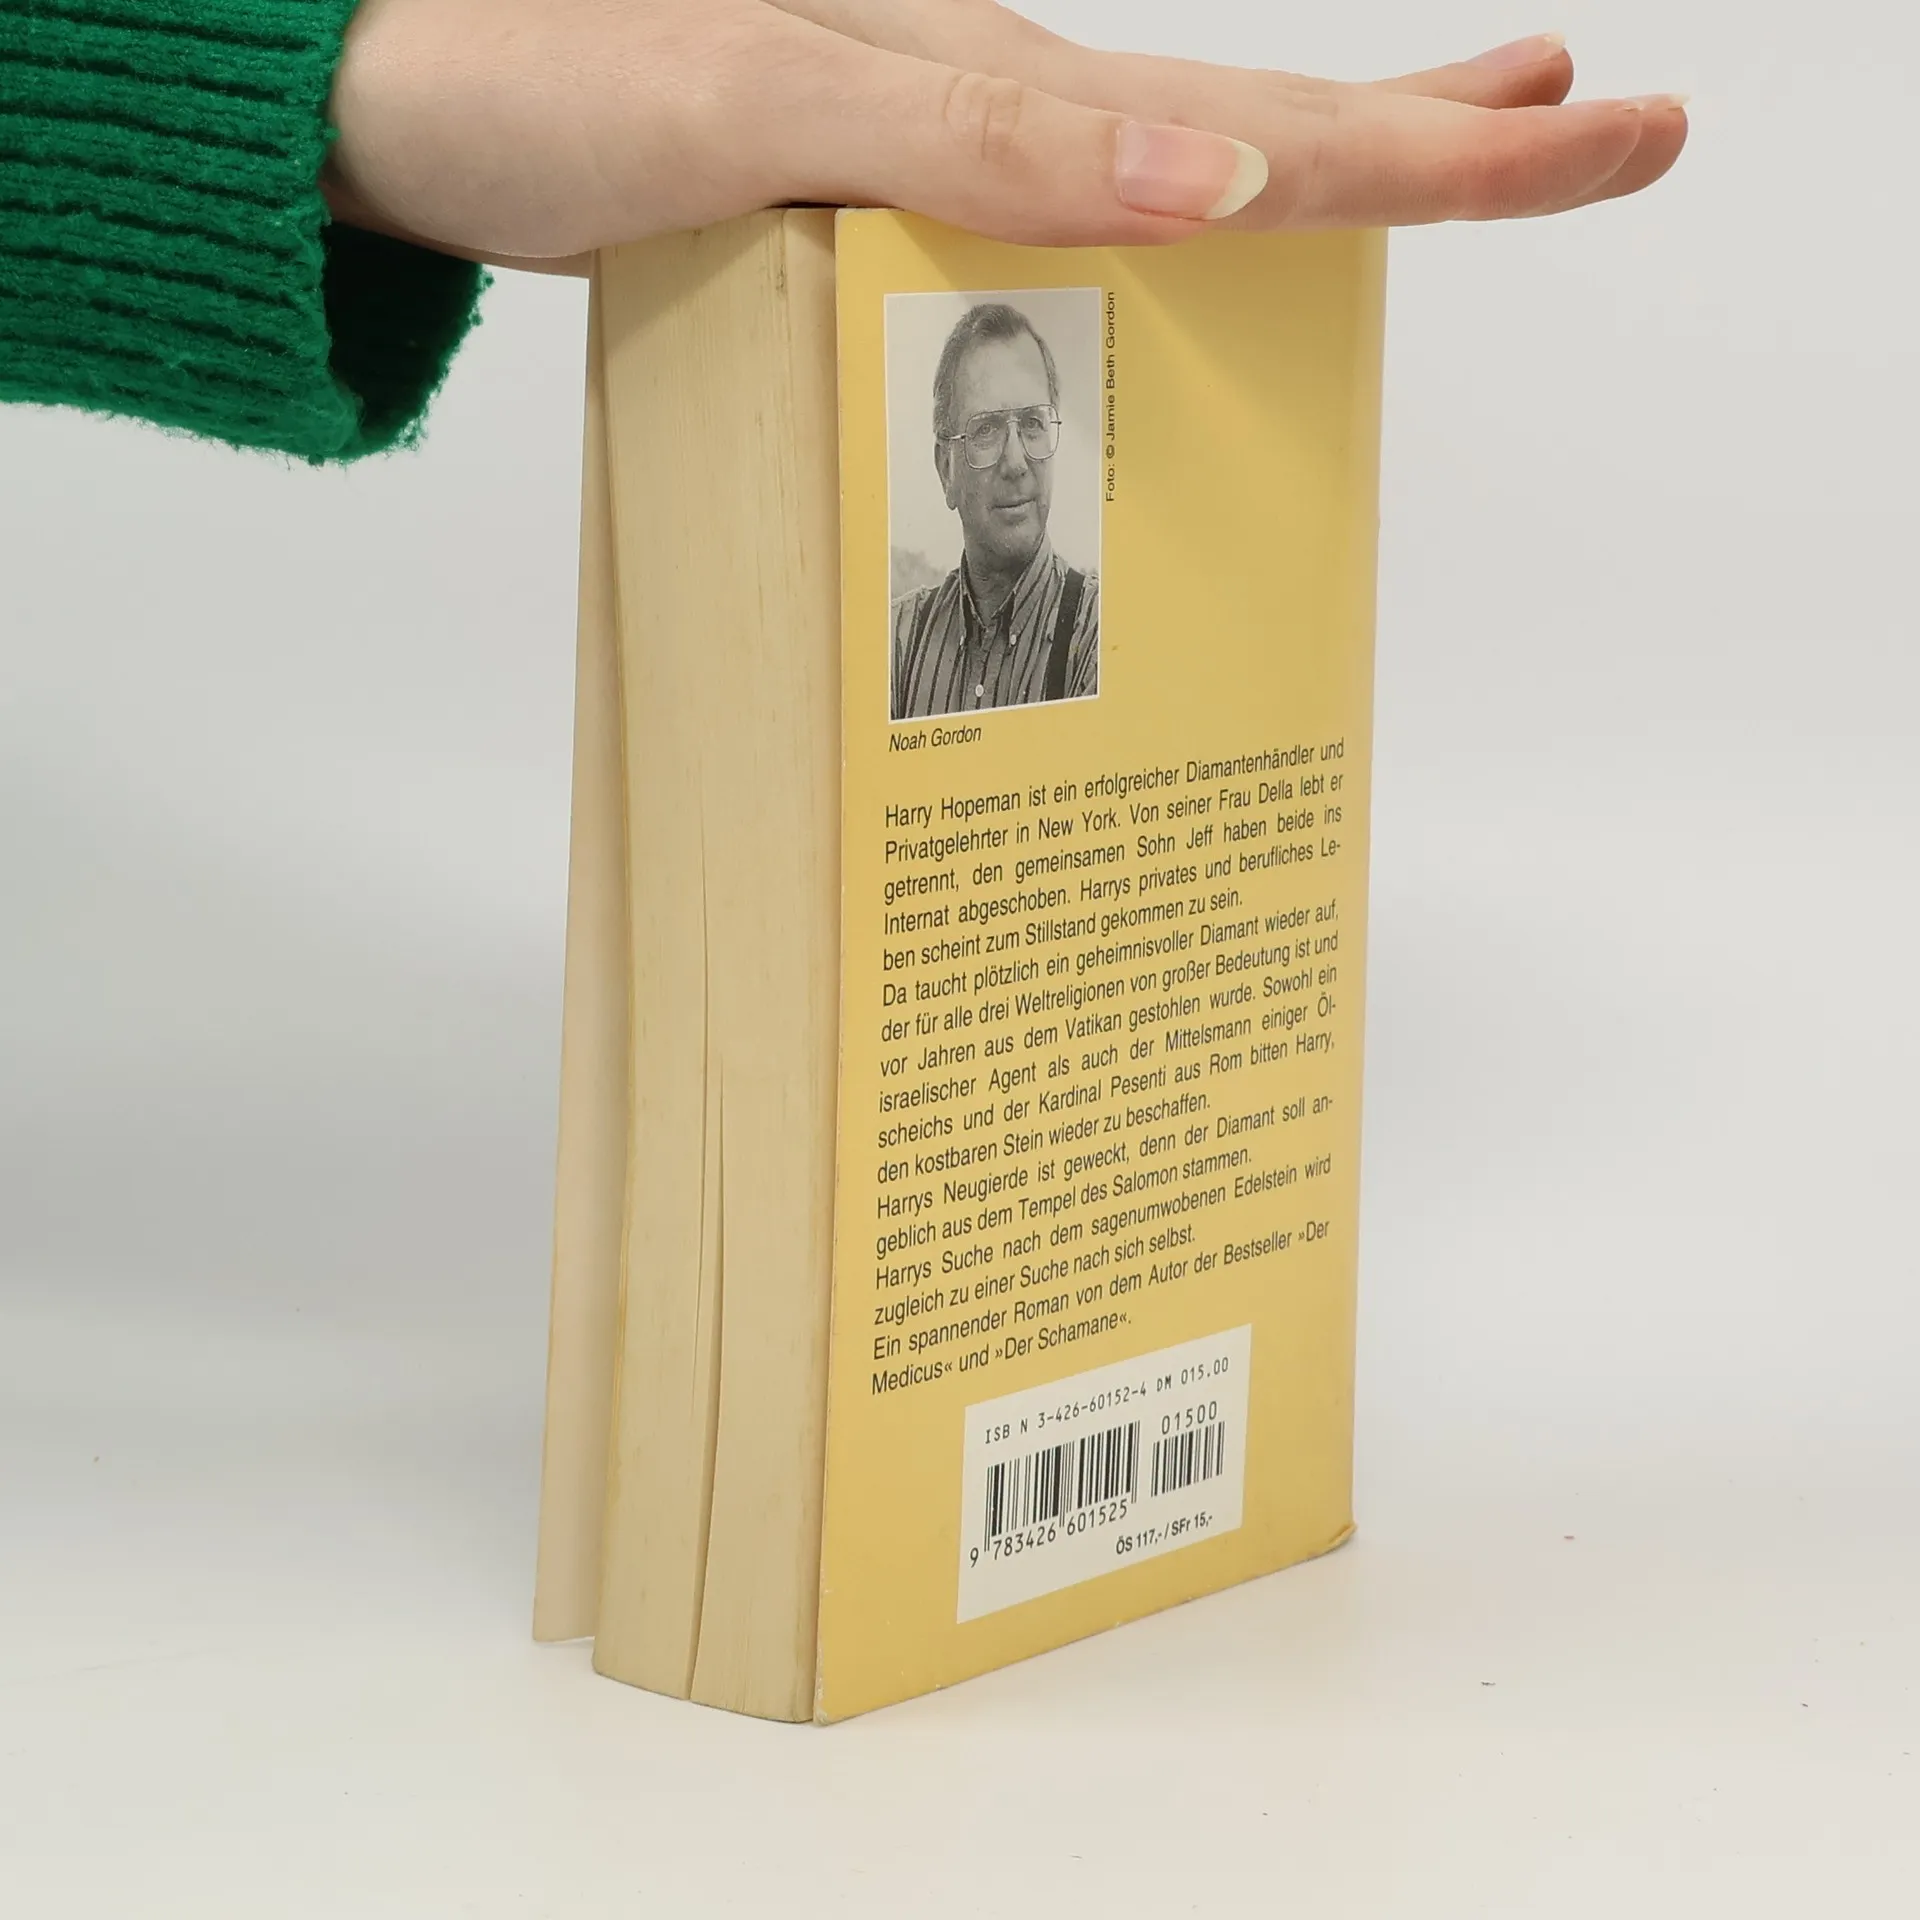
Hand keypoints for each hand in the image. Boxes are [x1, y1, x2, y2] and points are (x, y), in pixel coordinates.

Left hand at [324, 0, 1686, 270]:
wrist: (384, 93)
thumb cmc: (538, 92)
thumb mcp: (765, 107)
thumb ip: (979, 139)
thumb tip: (1215, 189)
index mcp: (1000, 94)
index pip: (1272, 128)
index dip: (1449, 147)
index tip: (1610, 133)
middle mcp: (993, 118)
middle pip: (1265, 131)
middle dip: (1447, 144)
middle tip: (1611, 134)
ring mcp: (941, 157)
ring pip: (1180, 174)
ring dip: (1332, 169)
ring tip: (1457, 149)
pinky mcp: (877, 201)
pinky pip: (1065, 230)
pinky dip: (1170, 237)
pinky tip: (1194, 245)